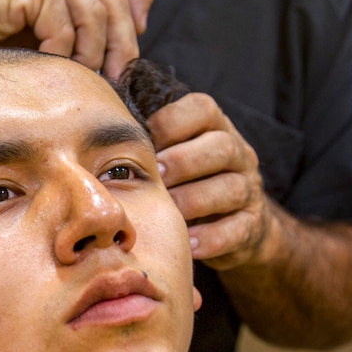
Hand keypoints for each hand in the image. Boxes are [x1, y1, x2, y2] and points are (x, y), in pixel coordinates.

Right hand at [0, 0, 153, 77]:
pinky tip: (47, 65)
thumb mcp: (35, 26)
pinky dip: (60, 53)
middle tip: (117, 76)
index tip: (140, 32)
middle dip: (123, 45)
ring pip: (94, 17)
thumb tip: (109, 59)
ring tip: (81, 76)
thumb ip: (68, 28)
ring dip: (91, 55)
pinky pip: (63, 27)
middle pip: (114, 2)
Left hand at [147, 93, 272, 270]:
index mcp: (214, 128)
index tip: (143, 141)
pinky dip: (214, 236)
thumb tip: (98, 119)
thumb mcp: (170, 154)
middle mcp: (238, 153)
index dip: (172, 123)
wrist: (234, 227)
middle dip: (185, 161)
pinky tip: (189, 242)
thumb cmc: (184, 183)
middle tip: (155, 176)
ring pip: (232, 188)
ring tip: (169, 211)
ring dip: (196, 200)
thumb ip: (148, 138)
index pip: (202, 109)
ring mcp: (249, 189)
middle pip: (221, 146)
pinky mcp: (253, 226)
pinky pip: (239, 228)